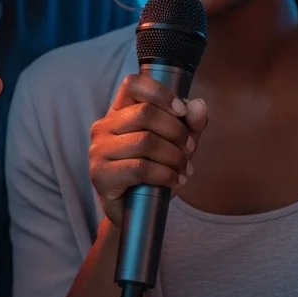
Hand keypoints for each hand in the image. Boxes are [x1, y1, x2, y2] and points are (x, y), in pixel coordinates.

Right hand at [88, 74, 207, 228]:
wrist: (134, 213)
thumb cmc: (153, 174)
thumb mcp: (176, 145)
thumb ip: (189, 125)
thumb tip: (198, 105)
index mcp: (119, 112)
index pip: (132, 84)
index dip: (160, 92)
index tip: (181, 111)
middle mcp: (104, 126)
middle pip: (145, 113)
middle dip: (177, 131)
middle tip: (190, 149)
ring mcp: (99, 150)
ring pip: (145, 141)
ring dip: (174, 156)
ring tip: (184, 169)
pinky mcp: (100, 175)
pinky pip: (140, 168)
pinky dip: (165, 174)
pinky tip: (174, 181)